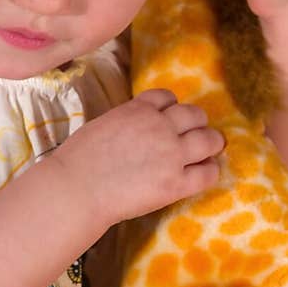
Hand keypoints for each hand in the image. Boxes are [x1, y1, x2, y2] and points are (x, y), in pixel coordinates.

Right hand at [52, 90, 224, 225]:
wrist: (76, 189)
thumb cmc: (78, 159)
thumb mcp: (103, 123)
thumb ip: (127, 121)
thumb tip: (137, 127)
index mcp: (139, 109)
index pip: (168, 97)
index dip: (171, 108)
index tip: (169, 119)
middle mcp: (160, 127)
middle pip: (195, 115)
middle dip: (196, 124)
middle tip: (194, 136)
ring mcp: (171, 155)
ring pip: (210, 140)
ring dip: (211, 144)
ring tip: (207, 152)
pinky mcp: (176, 183)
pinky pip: (208, 173)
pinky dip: (210, 171)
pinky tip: (202, 173)